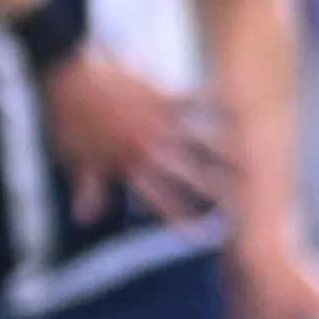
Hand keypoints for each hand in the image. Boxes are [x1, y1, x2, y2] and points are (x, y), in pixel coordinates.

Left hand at [39, 50, 233, 222]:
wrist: (65, 80)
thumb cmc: (67, 122)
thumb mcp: (75, 160)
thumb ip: (89, 189)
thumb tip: (85, 219)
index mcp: (127, 166)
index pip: (159, 200)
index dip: (180, 219)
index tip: (201, 237)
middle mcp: (147, 148)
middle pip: (189, 174)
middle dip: (216, 189)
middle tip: (243, 203)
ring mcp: (156, 122)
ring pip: (200, 139)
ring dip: (226, 148)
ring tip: (253, 158)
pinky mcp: (159, 97)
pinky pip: (193, 99)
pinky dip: (214, 100)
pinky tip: (237, 102)